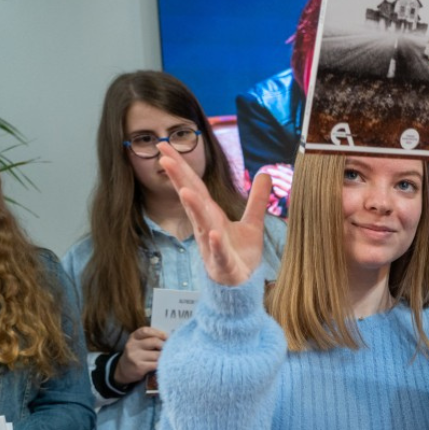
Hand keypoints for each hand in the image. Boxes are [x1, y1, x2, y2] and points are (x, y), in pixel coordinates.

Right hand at [114, 327, 167, 385]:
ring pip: (157, 354)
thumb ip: (151, 338)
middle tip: (169, 349)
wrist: (124, 370)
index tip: (167, 337)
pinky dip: (162, 364)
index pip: (146, 331)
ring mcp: (135, 357)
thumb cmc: (137, 354)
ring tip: (166, 357)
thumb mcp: (139, 343)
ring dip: (164, 356)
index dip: (159, 333)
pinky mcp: (139, 367)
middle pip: (154, 342)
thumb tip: (170, 337)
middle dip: (165, 345)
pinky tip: (163, 364)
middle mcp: (132, 345)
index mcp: (134, 337)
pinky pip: (156, 364)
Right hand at [159, 143, 271, 285]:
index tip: (164, 146)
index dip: (181, 166)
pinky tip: (214, 233)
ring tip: (186, 191)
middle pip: (192, 198)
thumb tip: (264, 173)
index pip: (194, 185)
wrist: (242, 283)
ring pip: (201, 224)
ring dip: (194, 208)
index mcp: (211, 214)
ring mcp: (212, 245)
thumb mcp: (253, 222)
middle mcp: (207, 226)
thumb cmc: (240, 252)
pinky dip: (216, 243)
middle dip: (178, 178)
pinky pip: (219, 252)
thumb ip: (257, 199)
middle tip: (164, 157)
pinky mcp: (223, 263)